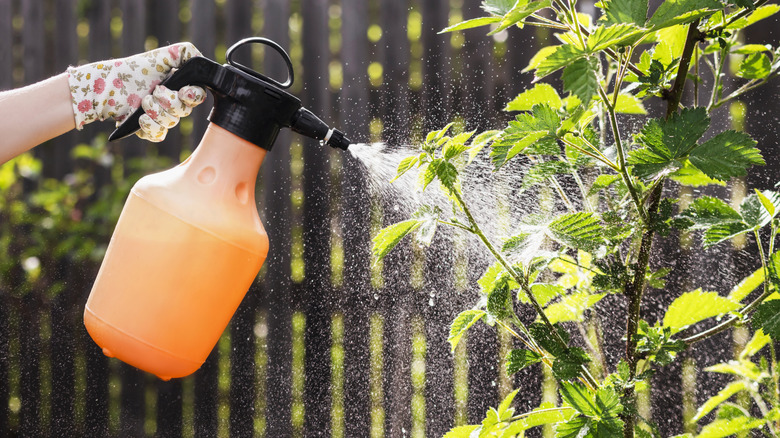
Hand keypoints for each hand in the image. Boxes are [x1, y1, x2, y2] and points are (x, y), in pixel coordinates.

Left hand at [67, 43, 205, 141]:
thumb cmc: (131, 72)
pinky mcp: (148, 129)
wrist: (104, 87)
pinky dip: (150, 128)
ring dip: (155, 113)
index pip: (197, 96)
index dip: (193, 96)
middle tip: (152, 92)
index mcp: (177, 86)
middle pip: (184, 111)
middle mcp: (171, 103)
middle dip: (167, 102)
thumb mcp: (158, 57)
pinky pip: (158, 135)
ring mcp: (160, 117)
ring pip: (171, 123)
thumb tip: (201, 59)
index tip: (182, 91)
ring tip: (142, 103)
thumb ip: (183, 53)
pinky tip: (140, 120)